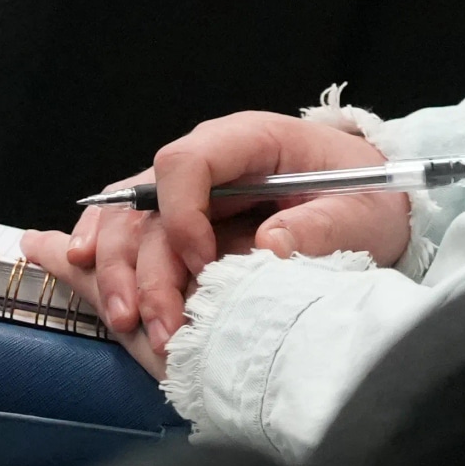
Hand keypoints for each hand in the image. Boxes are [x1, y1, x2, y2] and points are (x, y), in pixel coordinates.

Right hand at [21, 110, 404, 362]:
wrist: (371, 203)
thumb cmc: (368, 198)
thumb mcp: (366, 212)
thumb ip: (324, 227)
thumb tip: (271, 247)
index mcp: (251, 141)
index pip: (188, 163)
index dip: (183, 216)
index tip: (205, 268)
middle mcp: (210, 160)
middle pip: (146, 203)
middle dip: (144, 267)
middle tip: (161, 324)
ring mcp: (190, 191)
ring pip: (127, 222)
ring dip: (120, 274)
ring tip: (131, 324)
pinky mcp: (183, 221)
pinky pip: (127, 231)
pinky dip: (106, 259)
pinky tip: (93, 284)